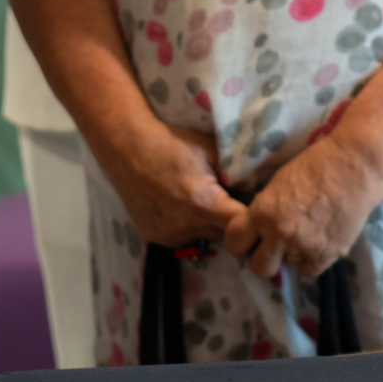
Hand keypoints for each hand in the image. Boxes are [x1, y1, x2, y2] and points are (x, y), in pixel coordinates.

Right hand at [97, 118, 246, 250]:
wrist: (126, 148)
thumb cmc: (171, 142)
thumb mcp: (209, 150)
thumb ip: (233, 173)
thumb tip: (255, 187)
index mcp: (205, 203)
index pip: (241, 225)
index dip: (250, 218)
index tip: (253, 209)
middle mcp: (188, 226)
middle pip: (224, 236)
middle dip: (230, 222)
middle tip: (228, 202)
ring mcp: (169, 235)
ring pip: (203, 239)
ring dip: (207, 226)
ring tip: (200, 202)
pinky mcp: (155, 238)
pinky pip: (182, 239)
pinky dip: (186, 228)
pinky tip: (178, 207)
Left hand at [223, 132, 382, 278]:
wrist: (355, 164)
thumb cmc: (316, 162)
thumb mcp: (278, 182)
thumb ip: (266, 209)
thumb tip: (260, 228)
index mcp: (263, 211)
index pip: (234, 242)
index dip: (240, 240)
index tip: (248, 237)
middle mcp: (280, 233)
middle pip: (258, 267)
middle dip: (262, 257)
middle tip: (271, 245)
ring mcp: (305, 247)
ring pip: (287, 267)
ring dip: (290, 256)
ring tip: (300, 236)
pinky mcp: (329, 254)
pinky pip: (309, 270)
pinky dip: (311, 259)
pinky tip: (317, 241)